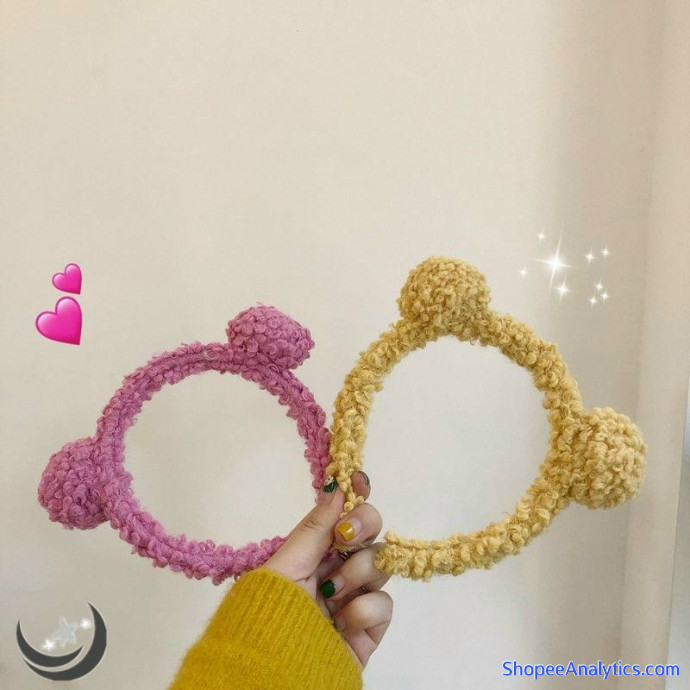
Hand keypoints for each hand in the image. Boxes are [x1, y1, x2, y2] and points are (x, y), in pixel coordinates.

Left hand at [264, 472, 390, 668]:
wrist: (275, 676)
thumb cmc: (270, 616)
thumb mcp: (285, 566)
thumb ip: (315, 528)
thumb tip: (336, 484)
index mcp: (310, 552)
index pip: (338, 516)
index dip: (353, 496)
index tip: (360, 482)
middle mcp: (334, 569)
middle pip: (369, 532)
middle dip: (363, 525)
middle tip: (346, 534)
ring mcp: (354, 597)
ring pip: (379, 563)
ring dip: (357, 572)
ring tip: (332, 593)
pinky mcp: (370, 628)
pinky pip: (384, 603)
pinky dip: (365, 608)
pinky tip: (344, 622)